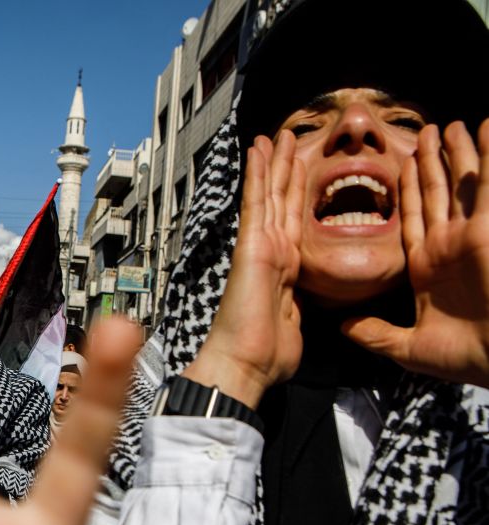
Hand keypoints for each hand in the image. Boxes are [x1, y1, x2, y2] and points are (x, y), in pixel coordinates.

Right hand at [185, 132, 305, 407]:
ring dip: (274, 162)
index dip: (296, 195)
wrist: (246, 365)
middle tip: (290, 138)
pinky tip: (259, 149)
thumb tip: (303, 306)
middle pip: (281, 202)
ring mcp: (260, 248)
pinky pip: (256, 203)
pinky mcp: (252, 247)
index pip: (292, 223)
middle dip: (286, 170)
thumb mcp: (298, 323)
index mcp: (284, 270)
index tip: (302, 170)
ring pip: (270, 195)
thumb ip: (300, 305)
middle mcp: (271, 253)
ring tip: (277, 134)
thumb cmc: (268, 355)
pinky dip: (258, 174)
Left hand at [343, 121, 488, 386]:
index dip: (410, 190)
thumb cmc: (465, 358)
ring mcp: (473, 236)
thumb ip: (375, 332)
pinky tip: (486, 130)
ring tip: (453, 124)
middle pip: (440, 193)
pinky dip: (488, 159)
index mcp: (428, 265)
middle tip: (428, 131)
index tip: (403, 164)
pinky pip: (488, 188)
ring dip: (459, 154)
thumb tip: (342, 327)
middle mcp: (451, 245)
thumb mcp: (408, 346)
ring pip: (463, 184)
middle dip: (434, 163)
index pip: (414, 216)